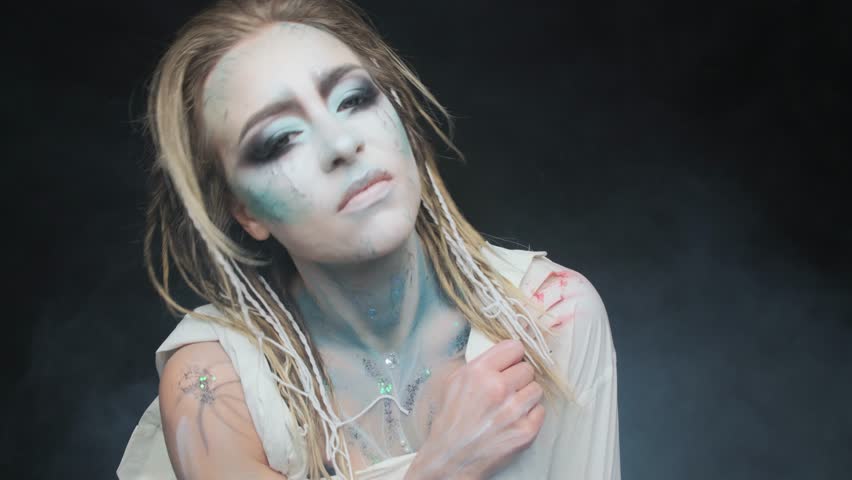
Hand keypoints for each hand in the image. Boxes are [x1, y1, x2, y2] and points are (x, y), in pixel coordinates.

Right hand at [406, 339, 545, 479]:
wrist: (451, 458)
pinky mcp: (525, 431)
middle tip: (508, 388)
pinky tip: (514, 418)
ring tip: (511, 404)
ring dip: (526, 395)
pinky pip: (540, 410)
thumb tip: (502, 354)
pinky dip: (530, 414)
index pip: (514, 347)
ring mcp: (513, 410)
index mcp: (478, 372)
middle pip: (527, 368)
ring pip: (536, 389)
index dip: (512, 356)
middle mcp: (497, 388)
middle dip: (518, 377)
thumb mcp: (454, 382)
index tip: (511, 362)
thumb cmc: (451, 421)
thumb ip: (478, 365)